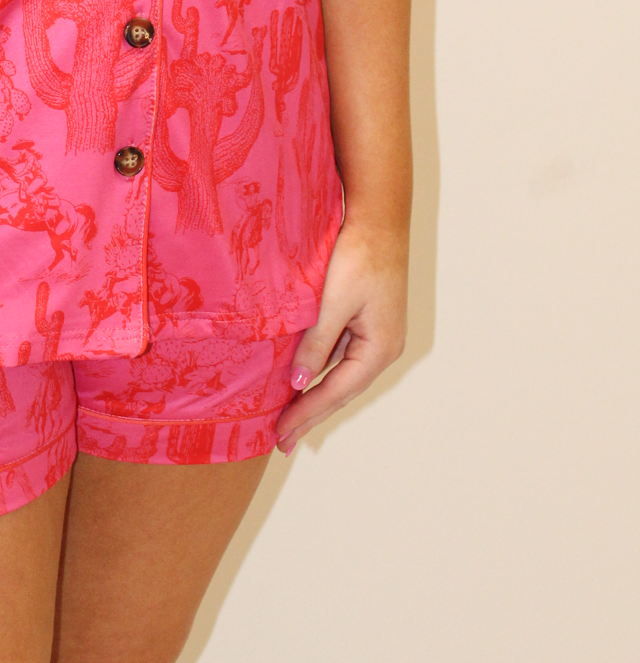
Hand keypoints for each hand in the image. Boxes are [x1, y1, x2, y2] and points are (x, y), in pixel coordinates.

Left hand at [274, 224, 407, 455]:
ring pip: (340, 376)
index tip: (280, 434)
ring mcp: (376, 336)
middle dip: (311, 416)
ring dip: (315, 397)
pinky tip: (303, 380)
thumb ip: (316, 345)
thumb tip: (300, 384)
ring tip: (290, 420)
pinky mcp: (367, 322)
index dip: (306, 415)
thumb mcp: (332, 303)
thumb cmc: (358, 256)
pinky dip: (319, 372)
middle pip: (341, 392)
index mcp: (379, 349)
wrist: (378, 220)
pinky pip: (340, 358)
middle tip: (282, 442)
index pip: (336, 393)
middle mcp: (383, 349)